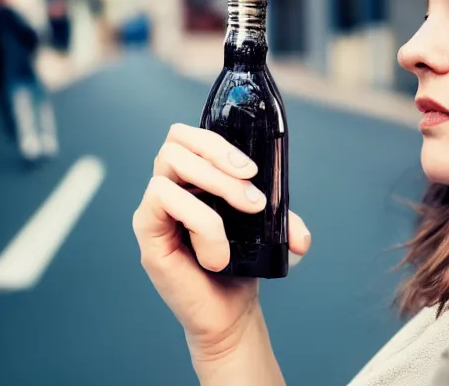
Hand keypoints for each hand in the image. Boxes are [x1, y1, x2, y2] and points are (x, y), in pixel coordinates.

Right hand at [132, 123, 310, 358]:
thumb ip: (283, 220)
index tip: (252, 170)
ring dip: (216, 184)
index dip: (218, 143)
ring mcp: (155, 208)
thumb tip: (300, 236)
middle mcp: (170, 187)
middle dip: (219, 157)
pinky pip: (163, 201)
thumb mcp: (267, 231)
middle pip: (176, 141)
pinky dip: (201, 220)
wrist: (227, 311)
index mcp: (193, 179)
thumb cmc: (240, 265)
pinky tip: (217, 252)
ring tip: (247, 212)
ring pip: (169, 165)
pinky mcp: (148, 232)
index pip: (189, 136)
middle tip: (252, 192)